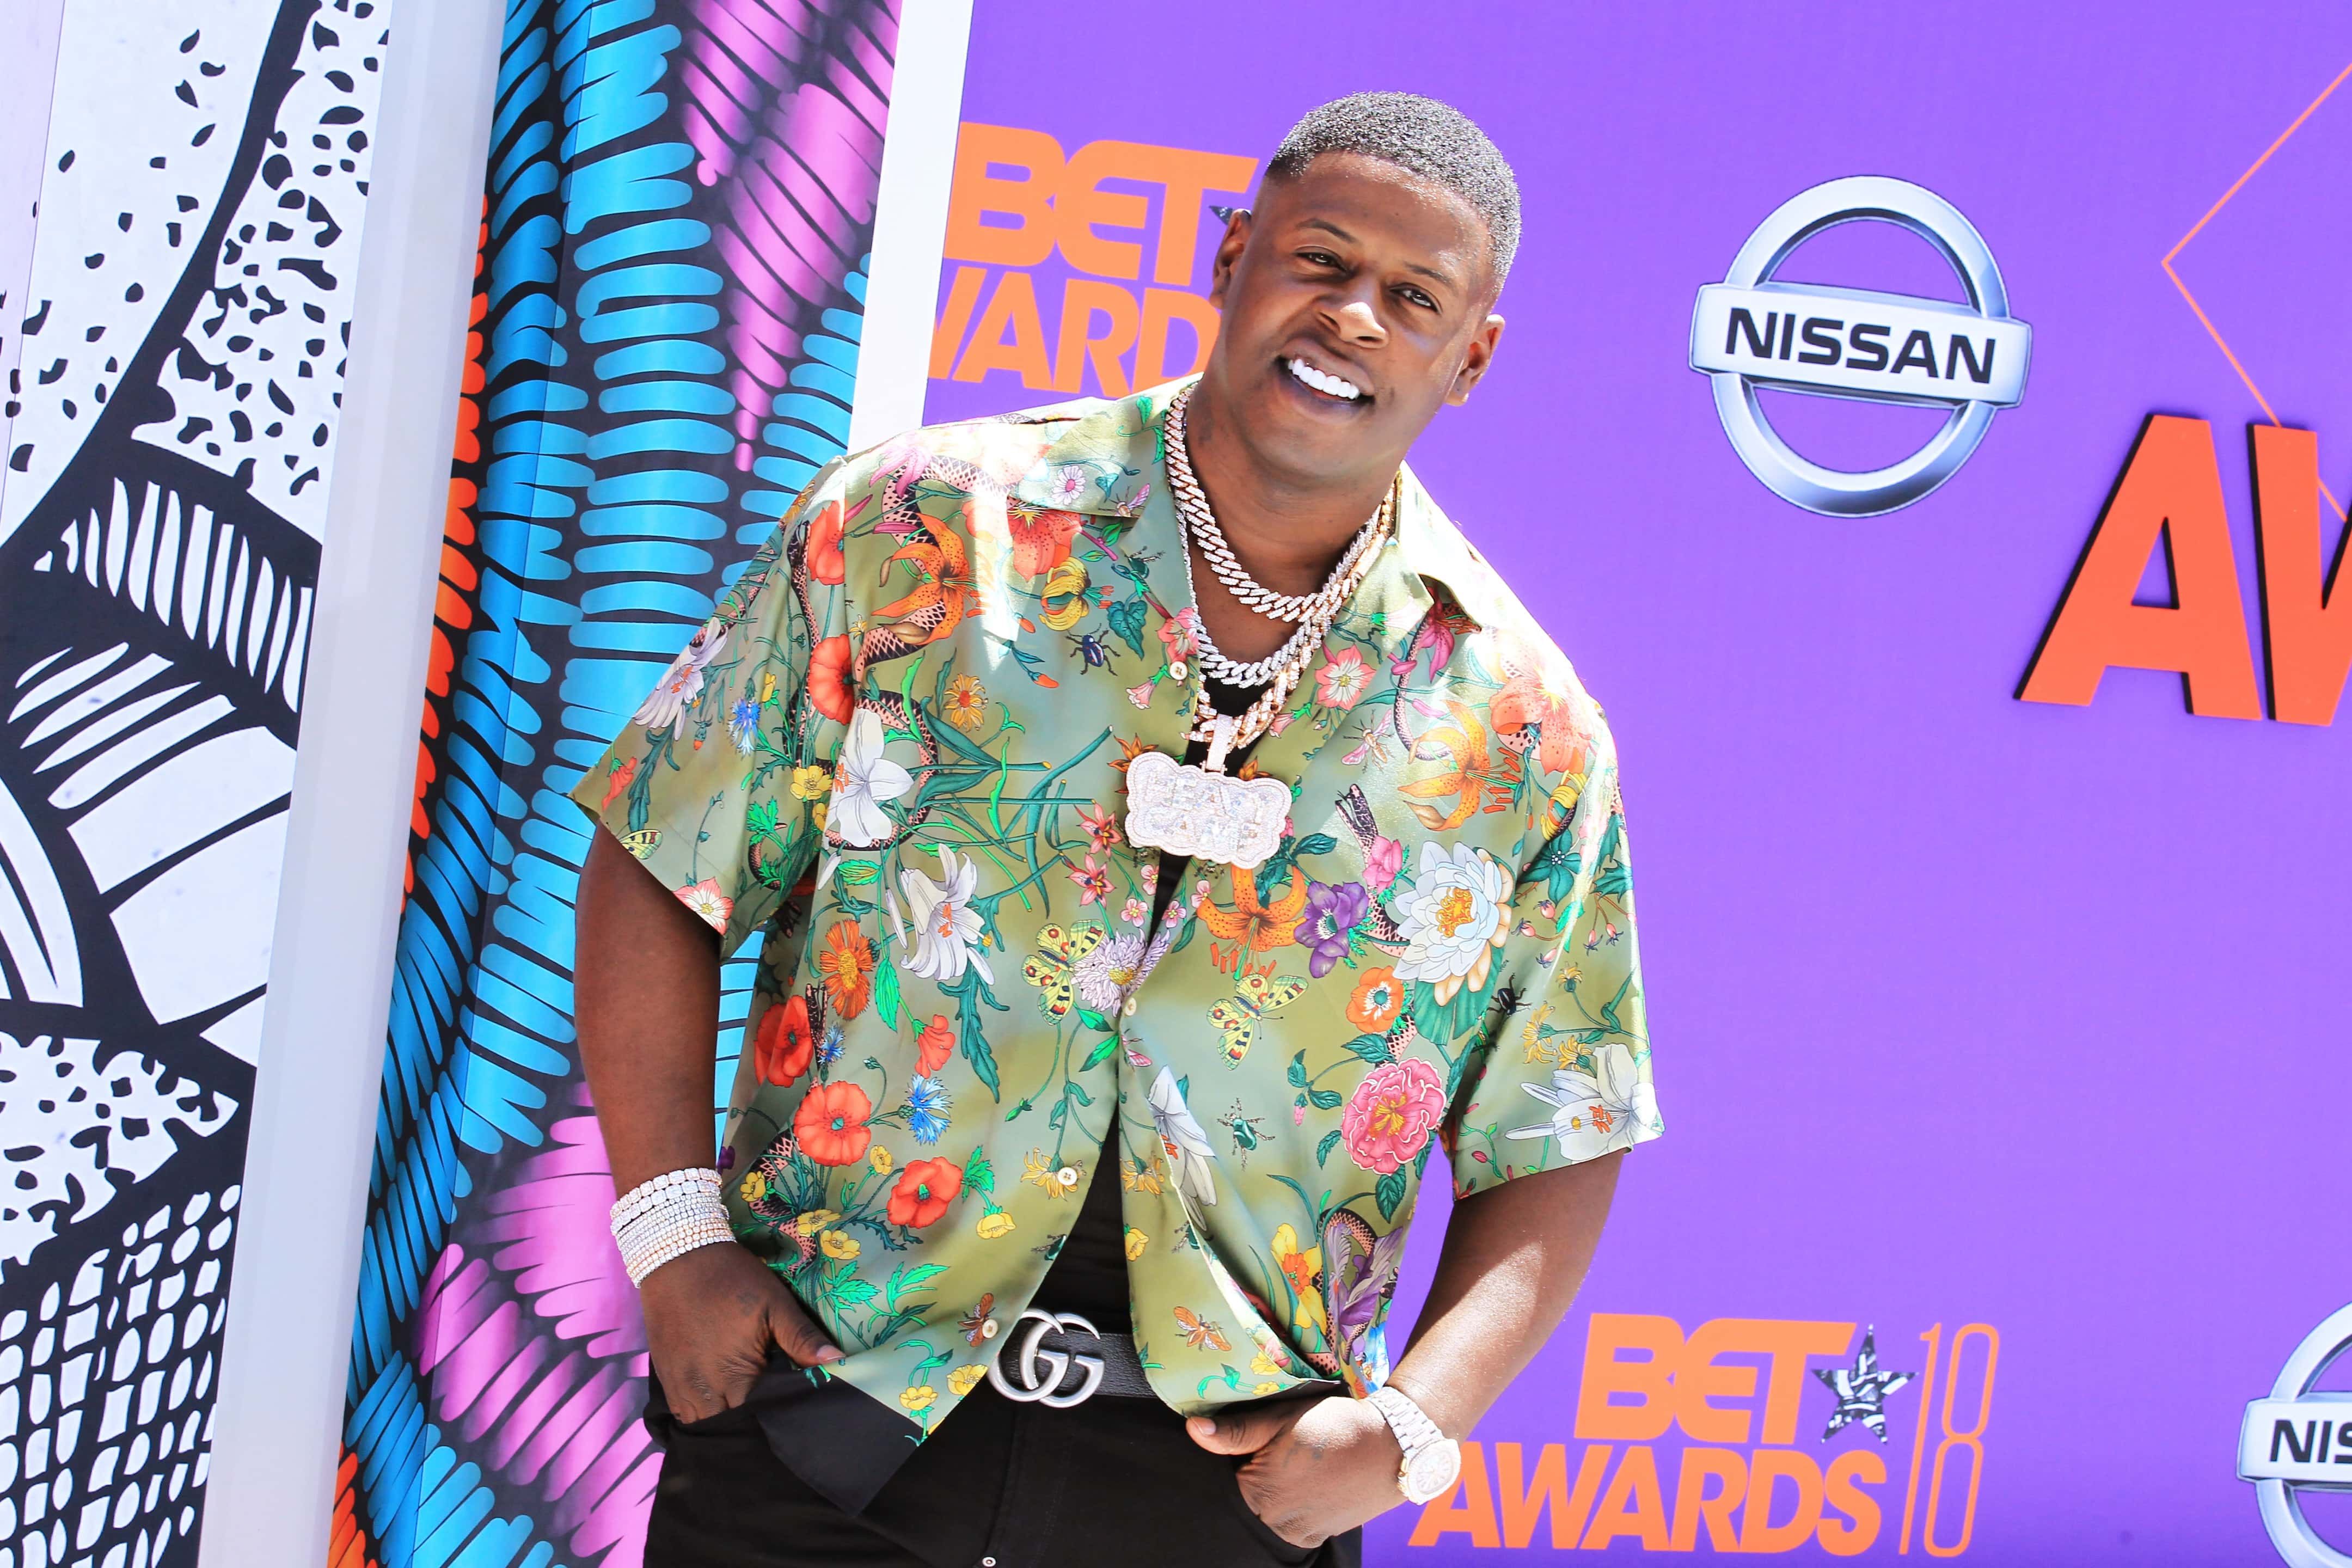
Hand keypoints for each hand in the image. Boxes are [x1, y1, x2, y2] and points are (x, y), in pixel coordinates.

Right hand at [639, 1241, 839, 1421]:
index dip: (777, 1422)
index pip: (759, 1422)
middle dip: (752, 1428)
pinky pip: (685, 1413)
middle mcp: (702, 1394)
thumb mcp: (774, 1303)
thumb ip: (802, 1338)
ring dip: (726, 1423)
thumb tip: (836, 1362)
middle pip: (731, 1431)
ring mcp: (679, 1389)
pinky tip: (722, 1401)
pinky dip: (705, 1413)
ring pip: (705, 1426)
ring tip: (749, 1412)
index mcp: (733, 1379)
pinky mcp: (665, 1380)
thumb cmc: (732, 1279)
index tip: (793, 1416)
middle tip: (774, 1416)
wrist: (677, 1256)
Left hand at [1187, 1395, 1403, 1547]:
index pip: (1232, 1472)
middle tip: (1293, 1447)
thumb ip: (1236, 1430)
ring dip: (1281, 1489)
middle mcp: (1275, 1521)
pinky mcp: (1320, 1536)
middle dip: (1262, 1471)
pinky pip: (1295, 1522)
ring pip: (1273, 1509)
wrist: (1393, 1445)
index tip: (1272, 1436)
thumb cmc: (1334, 1424)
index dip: (1248, 1451)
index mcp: (1257, 1491)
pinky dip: (1299, 1505)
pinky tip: (1317, 1480)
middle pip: (1251, 1493)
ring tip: (1308, 1462)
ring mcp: (1299, 1533)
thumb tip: (1192, 1429)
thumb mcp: (1282, 1416)